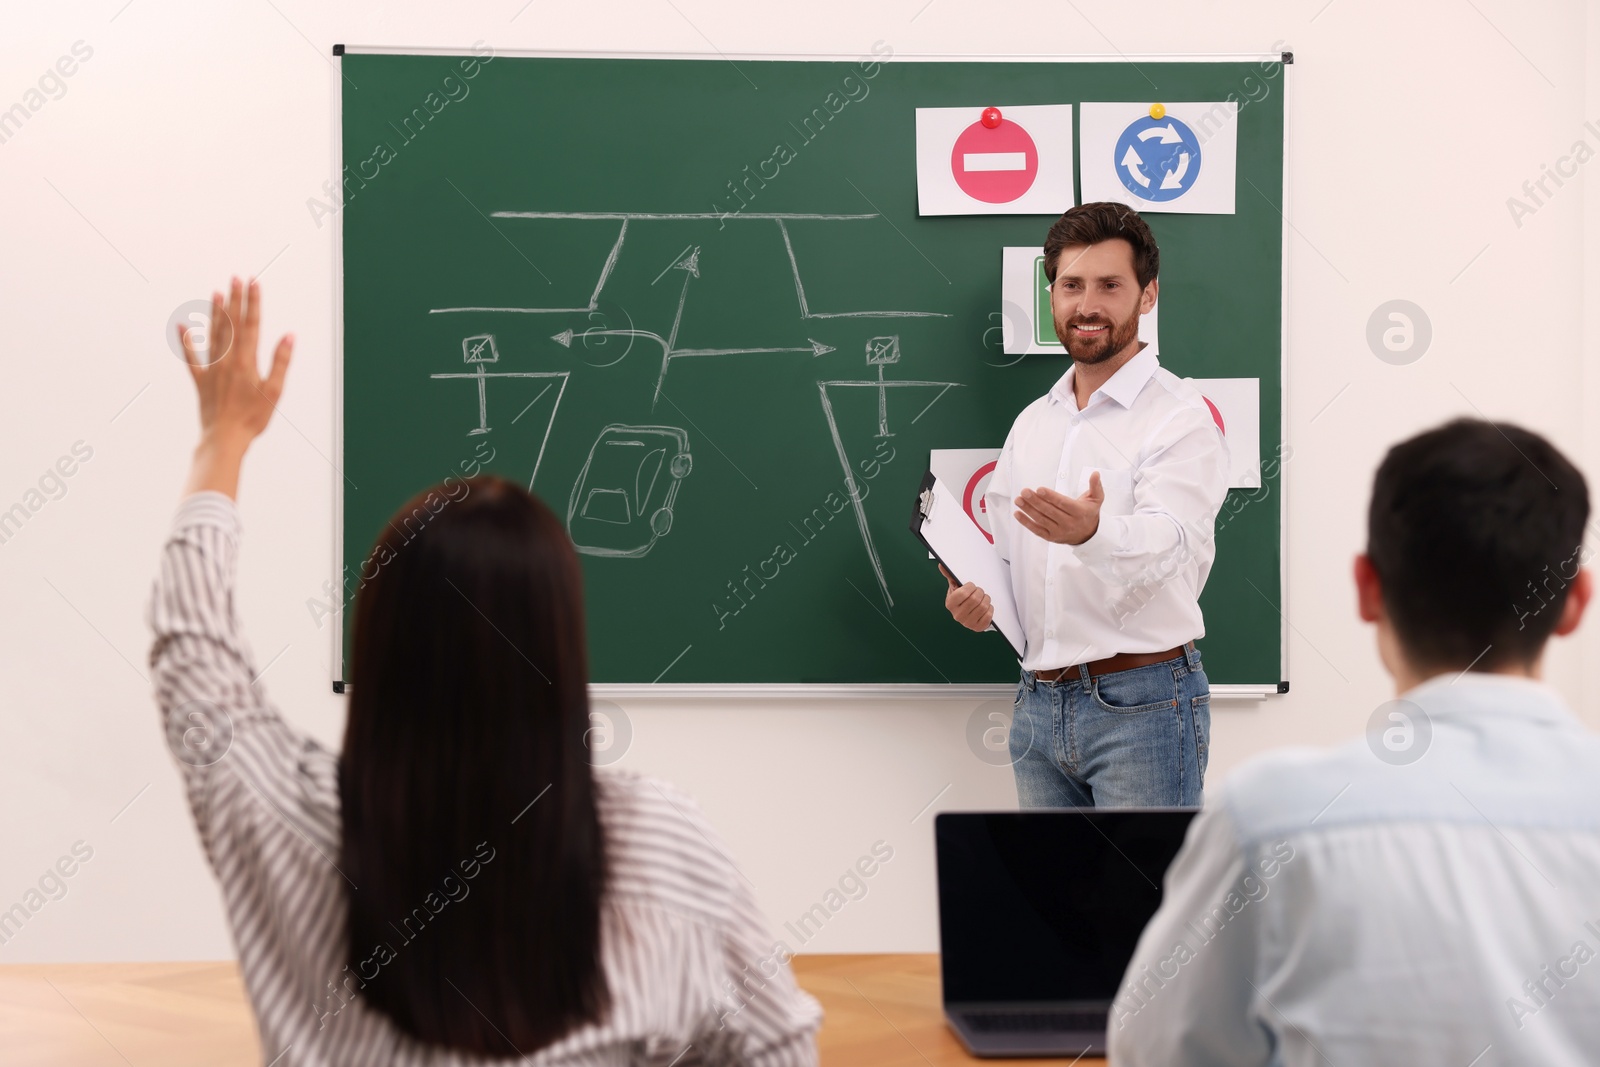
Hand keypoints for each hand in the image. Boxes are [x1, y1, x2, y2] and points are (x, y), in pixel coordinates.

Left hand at [178, 277, 293, 499]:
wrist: (224, 438)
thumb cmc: (253, 418)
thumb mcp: (274, 391)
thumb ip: (280, 362)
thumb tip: (288, 336)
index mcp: (247, 361)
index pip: (251, 325)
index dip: (253, 303)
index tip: (254, 283)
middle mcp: (228, 360)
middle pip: (232, 324)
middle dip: (235, 299)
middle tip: (236, 278)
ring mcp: (212, 369)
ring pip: (214, 335)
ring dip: (216, 313)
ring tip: (217, 293)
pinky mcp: (201, 380)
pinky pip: (192, 358)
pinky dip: (187, 342)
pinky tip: (183, 327)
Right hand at [940, 564, 993, 631]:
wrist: (966, 614)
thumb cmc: (961, 599)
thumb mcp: (955, 587)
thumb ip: (950, 576)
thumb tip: (942, 565)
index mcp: (950, 603)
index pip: (963, 593)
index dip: (971, 587)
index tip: (971, 586)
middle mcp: (957, 615)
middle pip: (975, 599)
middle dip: (980, 592)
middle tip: (979, 592)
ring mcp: (967, 623)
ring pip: (983, 606)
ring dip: (986, 600)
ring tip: (983, 599)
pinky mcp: (977, 627)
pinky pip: (989, 616)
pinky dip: (990, 609)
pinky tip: (985, 608)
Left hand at [1015, 473, 1102, 545]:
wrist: (1088, 535)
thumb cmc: (1088, 513)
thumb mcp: (1096, 499)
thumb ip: (1095, 486)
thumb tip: (1095, 473)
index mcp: (1079, 512)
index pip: (1063, 504)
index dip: (1050, 497)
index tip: (1039, 489)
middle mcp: (1069, 523)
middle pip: (1049, 511)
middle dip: (1035, 501)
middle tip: (1025, 492)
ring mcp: (1059, 531)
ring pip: (1041, 520)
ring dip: (1028, 510)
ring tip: (1019, 500)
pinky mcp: (1051, 537)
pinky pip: (1037, 530)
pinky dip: (1026, 522)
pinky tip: (1018, 513)